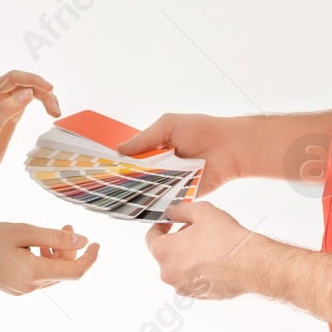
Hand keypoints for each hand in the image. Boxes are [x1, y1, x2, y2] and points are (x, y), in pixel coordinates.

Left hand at [0, 71, 61, 185]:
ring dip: (44, 98)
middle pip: (24, 83)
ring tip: (56, 112)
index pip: (14, 78)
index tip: (50, 89)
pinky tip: (50, 111)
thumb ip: (7, 111)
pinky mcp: (10, 113)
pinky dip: (41, 104)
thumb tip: (28, 93)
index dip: (33, 80)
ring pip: (29, 91)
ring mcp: (4, 103)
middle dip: (42, 92)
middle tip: (55, 110)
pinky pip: (28, 101)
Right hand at [0, 222, 99, 294]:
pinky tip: (33, 244)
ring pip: (51, 272)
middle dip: (70, 248)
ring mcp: (21, 289)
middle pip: (63, 271)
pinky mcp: (12, 287)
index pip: (76, 272)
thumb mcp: (22, 231)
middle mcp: (31, 287)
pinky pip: (37, 275)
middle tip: (66, 224)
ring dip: (56, 253)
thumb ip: (54, 236)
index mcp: (35, 273)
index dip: (90, 258)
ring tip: (49, 233)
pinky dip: (42, 259)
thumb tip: (81, 240)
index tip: (97, 243)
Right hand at [117, 113, 238, 196]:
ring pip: (149, 189)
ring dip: (138, 192)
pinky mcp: (182, 194)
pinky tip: (139, 205)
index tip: (102, 168)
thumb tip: (120, 149)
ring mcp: (171, 181)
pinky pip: (165, 200)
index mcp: (157, 147)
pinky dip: (155, 202)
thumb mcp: (168, 126)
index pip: (132, 157)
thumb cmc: (201, 130)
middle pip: (138, 176)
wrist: (229, 148)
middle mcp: (162, 165)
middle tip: (106, 185)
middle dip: (124, 179)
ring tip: (117, 197)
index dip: (118, 162)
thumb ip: (144, 138)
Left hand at [143, 200, 261, 299]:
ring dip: (187, 256)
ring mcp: (183, 287)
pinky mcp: (198, 296)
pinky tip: (214, 260)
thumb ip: (180, 210)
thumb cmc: (226, 239)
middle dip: (177, 240)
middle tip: (196, 230)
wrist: (250, 264)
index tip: (169, 222)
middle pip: (166, 253)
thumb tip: (172, 212)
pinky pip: (191, 279)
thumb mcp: (201, 211)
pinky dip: (198, 270)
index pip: (151, 238)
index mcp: (164, 253)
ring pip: (179, 267)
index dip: (160, 226)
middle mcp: (169, 274)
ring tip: (208, 245)